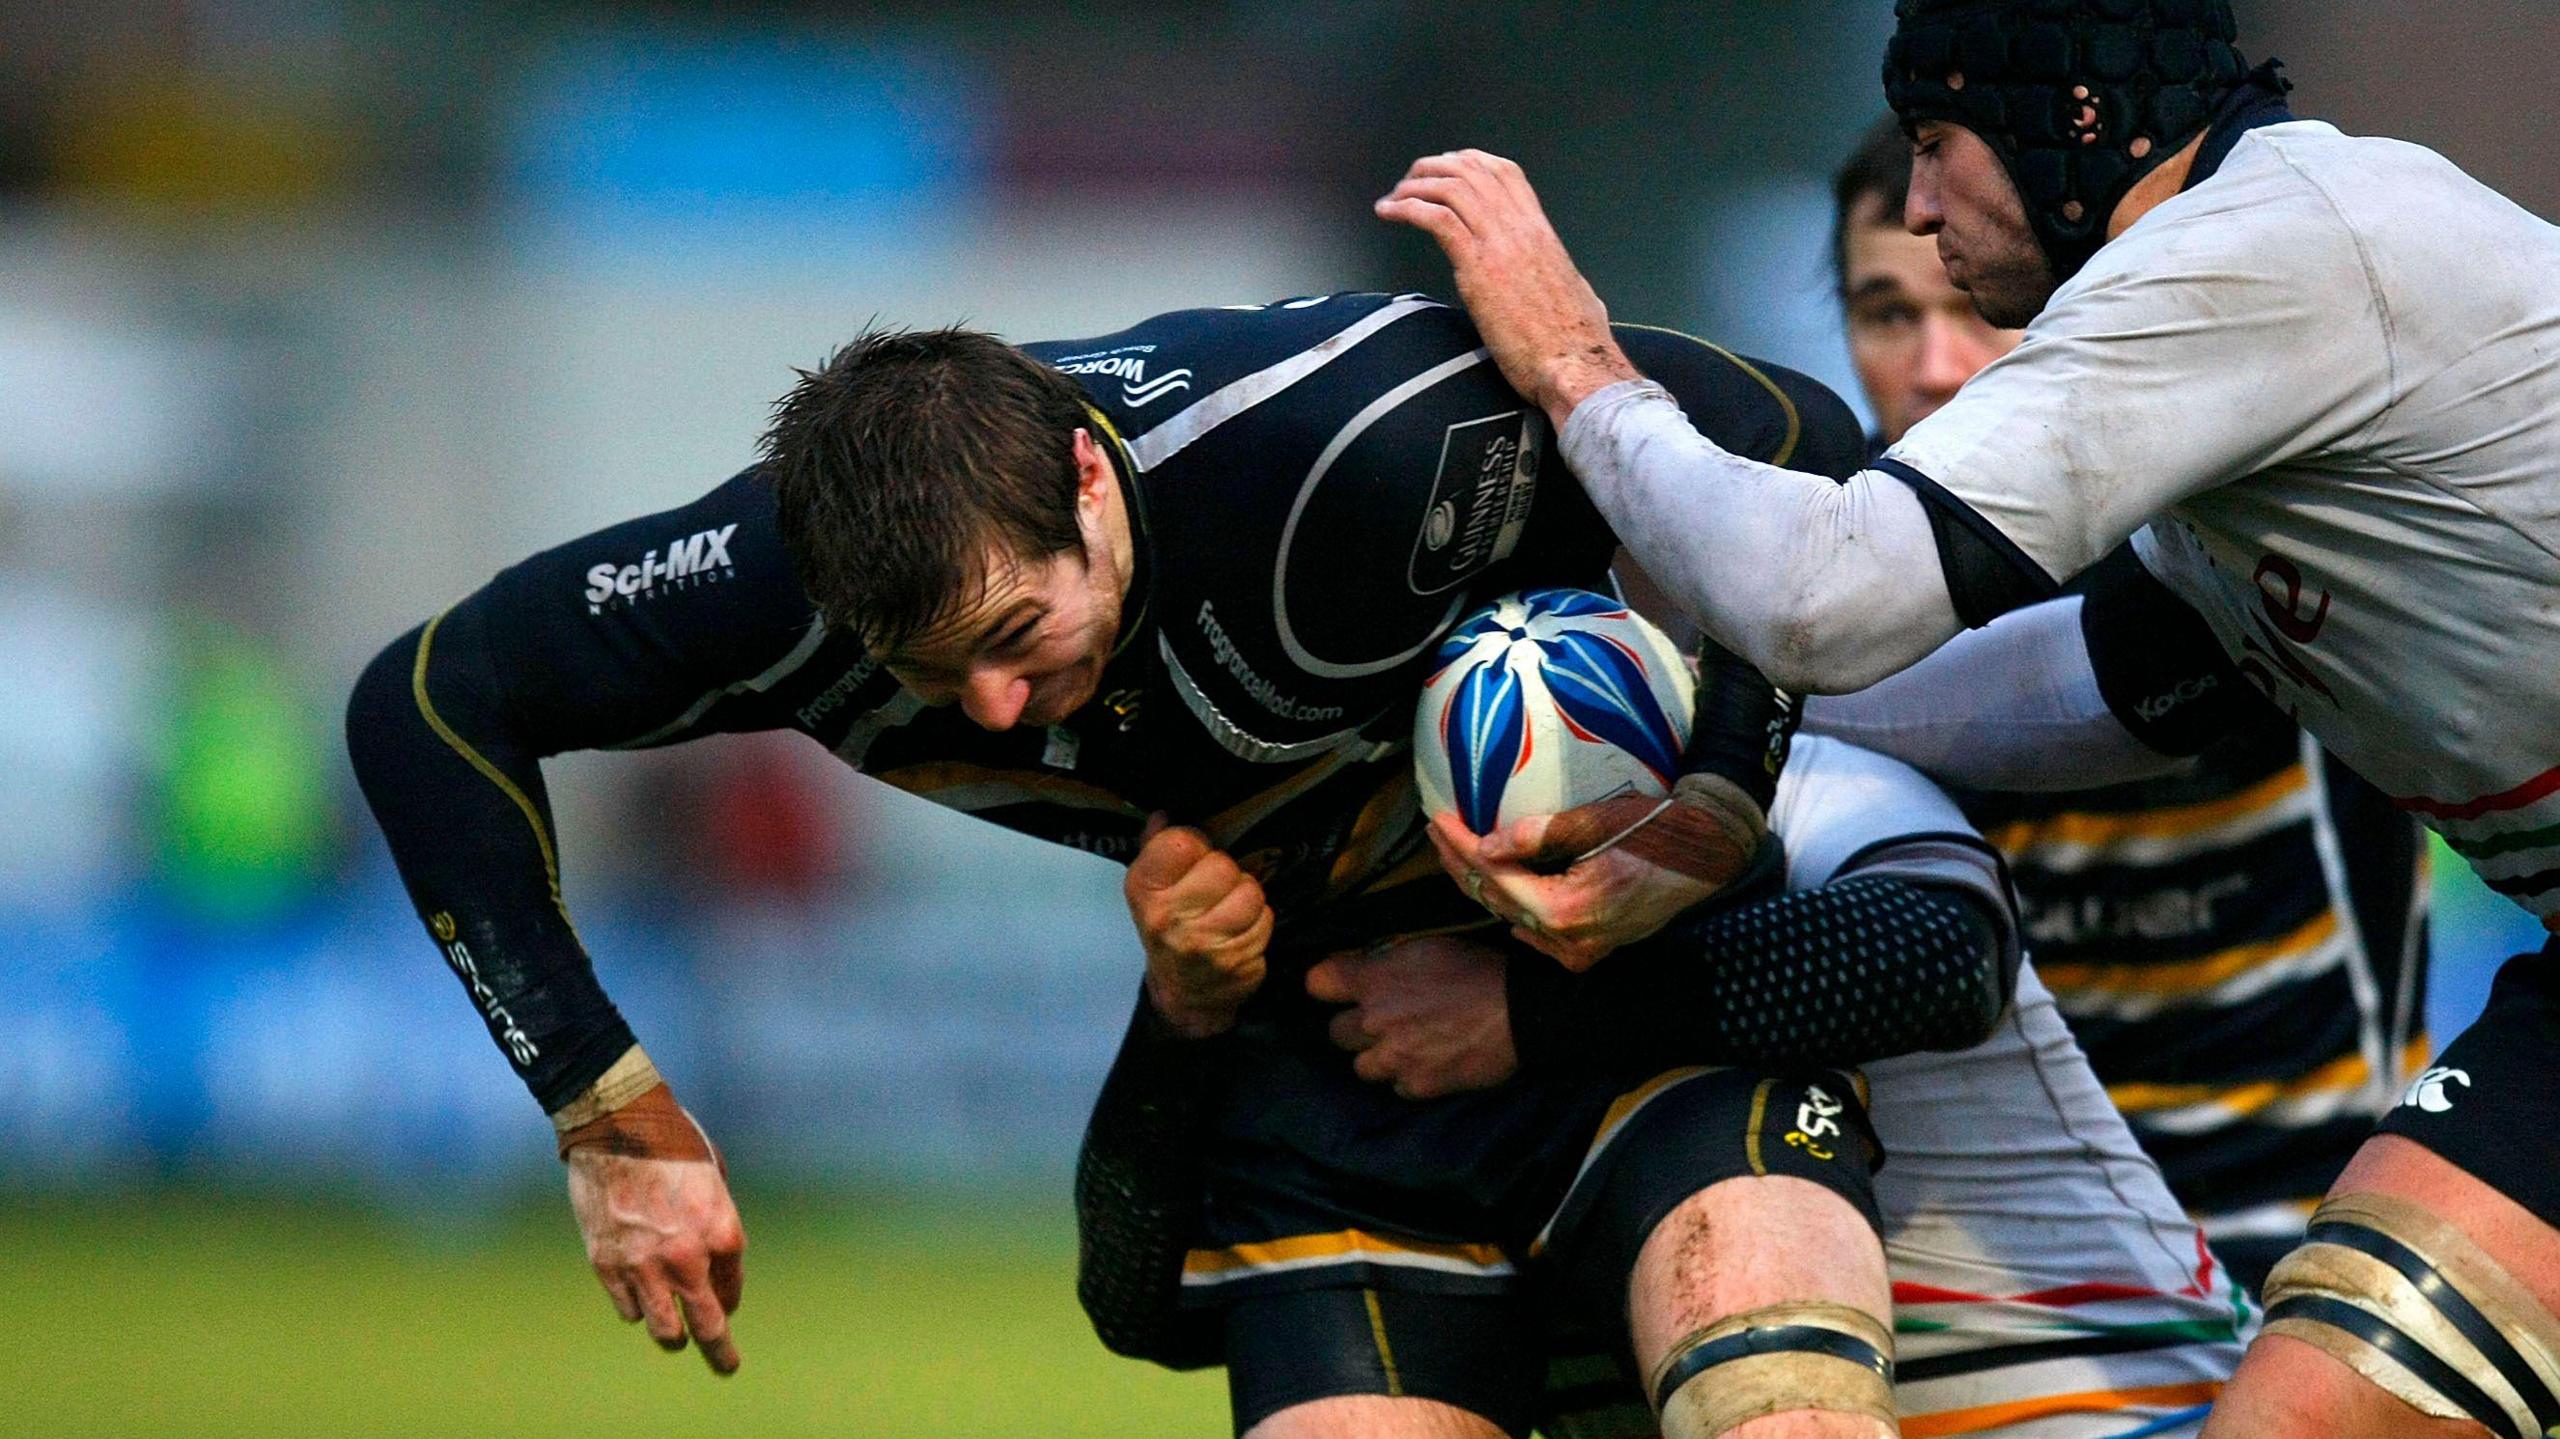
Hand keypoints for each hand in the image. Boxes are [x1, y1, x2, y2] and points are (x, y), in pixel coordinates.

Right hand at [566, 1148, 745, 1374]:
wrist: (618, 1126)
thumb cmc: (673, 1143)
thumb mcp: (714, 1179)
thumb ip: (716, 1223)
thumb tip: (714, 1262)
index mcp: (723, 1232)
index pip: (732, 1291)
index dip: (729, 1300)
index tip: (726, 1307)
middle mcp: (687, 1257)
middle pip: (709, 1328)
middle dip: (720, 1353)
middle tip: (727, 1366)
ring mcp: (644, 1266)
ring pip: (664, 1331)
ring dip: (673, 1337)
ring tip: (676, 1338)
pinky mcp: (607, 1266)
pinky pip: (629, 1309)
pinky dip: (637, 1306)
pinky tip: (639, 1295)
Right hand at [1124, 813, 1272, 1037]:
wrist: (1183, 993)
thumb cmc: (1169, 928)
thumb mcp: (1151, 889)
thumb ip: (1157, 848)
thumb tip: (1163, 815)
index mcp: (1144, 890)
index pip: (1182, 842)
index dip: (1196, 844)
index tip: (1193, 858)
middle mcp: (1168, 918)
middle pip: (1222, 866)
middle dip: (1225, 873)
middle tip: (1215, 889)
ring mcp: (1203, 943)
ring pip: (1250, 891)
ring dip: (1246, 897)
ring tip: (1230, 909)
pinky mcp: (1236, 962)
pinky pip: (1265, 919)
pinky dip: (1258, 922)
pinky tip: (1241, 930)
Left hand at [1306, 934, 1516, 1098]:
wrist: (1518, 1009)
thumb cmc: (1476, 968)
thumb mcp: (1425, 947)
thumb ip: (1385, 960)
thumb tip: (1362, 967)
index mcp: (1373, 979)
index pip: (1316, 984)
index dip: (1328, 985)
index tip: (1339, 988)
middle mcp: (1375, 1021)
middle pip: (1336, 1032)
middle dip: (1355, 1026)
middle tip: (1381, 1021)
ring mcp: (1395, 1057)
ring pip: (1361, 1066)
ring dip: (1378, 1056)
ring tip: (1404, 1047)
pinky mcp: (1418, 1085)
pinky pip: (1397, 1086)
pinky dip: (1408, 1077)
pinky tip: (1428, 1063)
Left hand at [1374, 149, 1640, 426]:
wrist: (1573, 363)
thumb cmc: (1576, 342)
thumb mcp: (1578, 294)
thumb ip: (1563, 283)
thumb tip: (1575, 293)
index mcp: (1540, 231)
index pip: (1505, 173)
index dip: (1470, 161)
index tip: (1445, 169)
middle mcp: (1519, 229)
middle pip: (1471, 171)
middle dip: (1433, 168)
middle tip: (1409, 181)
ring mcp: (1498, 245)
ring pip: (1450, 188)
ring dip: (1414, 186)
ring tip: (1393, 198)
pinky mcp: (1477, 269)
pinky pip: (1436, 219)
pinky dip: (1406, 209)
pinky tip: (1388, 213)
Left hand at [1427, 785, 1762, 970]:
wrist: (1707, 856)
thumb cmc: (1656, 831)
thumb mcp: (1596, 822)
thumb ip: (1538, 835)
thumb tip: (1487, 845)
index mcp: (1568, 911)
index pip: (1497, 878)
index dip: (1463, 848)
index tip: (1439, 821)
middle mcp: (1571, 942)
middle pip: (1499, 902)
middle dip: (1464, 867)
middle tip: (1437, 834)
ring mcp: (1582, 952)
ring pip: (1515, 918)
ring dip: (1485, 885)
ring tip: (1456, 852)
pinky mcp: (1592, 950)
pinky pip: (1539, 933)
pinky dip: (1515, 908)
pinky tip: (1497, 889)